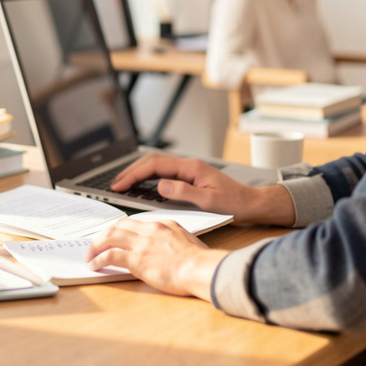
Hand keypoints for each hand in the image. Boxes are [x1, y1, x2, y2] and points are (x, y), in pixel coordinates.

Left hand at [85, 218, 225, 298]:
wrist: (201, 268)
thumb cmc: (200, 261)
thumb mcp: (188, 241)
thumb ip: (174, 239)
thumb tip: (170, 245)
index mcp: (163, 225)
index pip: (134, 223)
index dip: (120, 229)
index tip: (113, 236)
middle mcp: (150, 231)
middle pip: (118, 226)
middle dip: (104, 235)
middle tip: (96, 245)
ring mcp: (142, 244)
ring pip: (109, 237)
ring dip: (95, 246)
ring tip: (89, 255)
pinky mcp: (136, 260)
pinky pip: (110, 256)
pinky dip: (98, 260)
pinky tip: (94, 265)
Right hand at [110, 153, 294, 225]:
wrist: (251, 203)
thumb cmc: (234, 203)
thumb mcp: (209, 202)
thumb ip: (184, 192)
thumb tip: (161, 185)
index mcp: (191, 168)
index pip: (155, 166)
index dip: (134, 174)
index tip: (120, 184)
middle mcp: (188, 165)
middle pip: (153, 161)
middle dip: (131, 171)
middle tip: (115, 184)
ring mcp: (189, 170)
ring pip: (157, 165)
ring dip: (138, 173)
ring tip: (123, 184)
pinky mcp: (190, 177)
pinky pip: (164, 173)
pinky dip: (149, 177)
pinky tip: (142, 185)